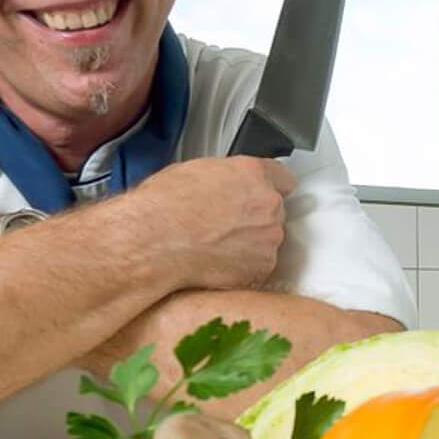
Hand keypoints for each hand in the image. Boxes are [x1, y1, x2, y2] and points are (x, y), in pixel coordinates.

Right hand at [121, 156, 295, 290]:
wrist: (155, 241)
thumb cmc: (164, 207)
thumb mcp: (193, 172)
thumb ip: (223, 177)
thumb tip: (221, 185)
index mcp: (253, 174)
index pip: (283, 178)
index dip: (270, 188)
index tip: (262, 195)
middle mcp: (268, 203)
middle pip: (274, 211)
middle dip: (255, 218)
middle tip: (225, 225)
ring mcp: (268, 237)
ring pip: (267, 239)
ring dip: (251, 243)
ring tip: (217, 246)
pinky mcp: (262, 266)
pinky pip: (259, 265)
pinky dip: (244, 266)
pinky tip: (218, 262)